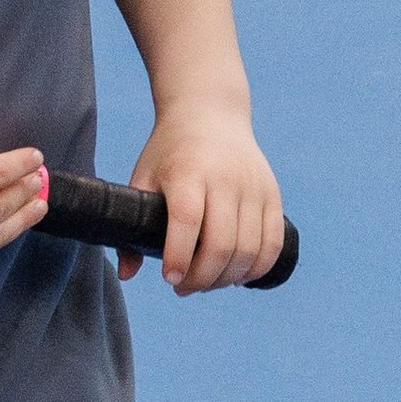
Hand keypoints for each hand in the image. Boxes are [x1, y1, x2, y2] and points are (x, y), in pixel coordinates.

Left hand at [119, 107, 284, 292]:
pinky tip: (236, 275)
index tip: (169, 278)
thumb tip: (127, 274)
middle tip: (183, 288)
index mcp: (189, 172)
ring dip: (227, 278)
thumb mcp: (143, 178)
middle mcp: (225, 179)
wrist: (210, 114)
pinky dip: (257, 267)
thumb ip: (131, 226)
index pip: (187, 221)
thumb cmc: (170, 152)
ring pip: (249, 250)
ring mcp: (253, 187)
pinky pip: (273, 242)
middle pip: (222, 243)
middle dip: (201, 278)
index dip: (179, 256)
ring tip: (207, 283)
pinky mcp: (272, 194)